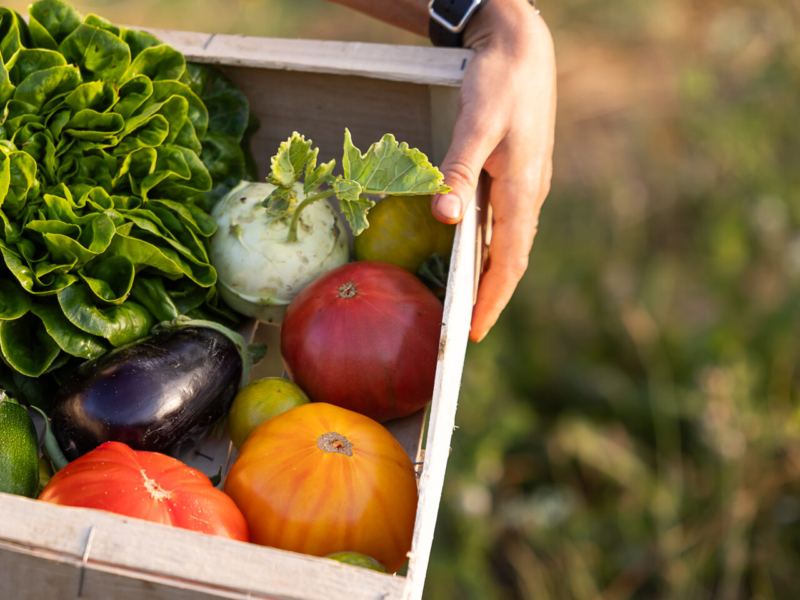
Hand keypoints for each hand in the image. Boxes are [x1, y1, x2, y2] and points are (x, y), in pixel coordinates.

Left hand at [429, 0, 555, 341]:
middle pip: (512, 258)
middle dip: (491, 297)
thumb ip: (459, 170)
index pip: (510, 259)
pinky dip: (487, 246)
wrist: (523, 47)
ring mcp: (526, 184)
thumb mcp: (477, 123)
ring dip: (489, 274)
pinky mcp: (517, 173)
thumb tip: (447, 217)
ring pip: (508, 240)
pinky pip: (504, 221)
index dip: (492, 299)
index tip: (473, 332)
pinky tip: (467, 254)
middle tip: (467, 332)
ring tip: (464, 305)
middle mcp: (530, 192)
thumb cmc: (500, 82)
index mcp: (525, 188)